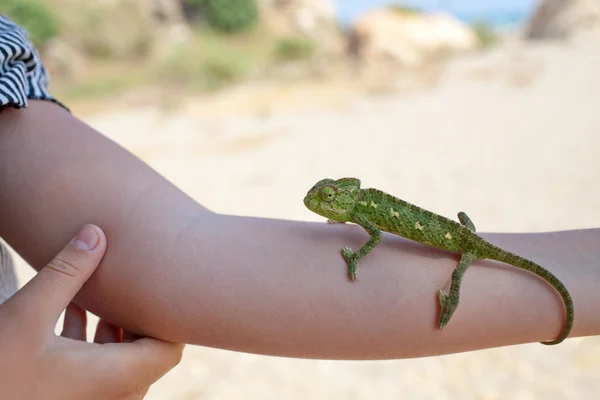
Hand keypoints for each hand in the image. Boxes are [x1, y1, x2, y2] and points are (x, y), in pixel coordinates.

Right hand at [0, 225, 183, 398]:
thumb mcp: (28, 314)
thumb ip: (66, 272)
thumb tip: (96, 231)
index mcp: (116, 377)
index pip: (170, 348)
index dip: (171, 315)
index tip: (160, 282)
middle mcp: (113, 395)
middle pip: (149, 352)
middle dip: (140, 315)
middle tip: (134, 280)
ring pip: (122, 359)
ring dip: (115, 326)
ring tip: (104, 290)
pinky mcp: (72, 398)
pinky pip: (98, 368)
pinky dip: (94, 341)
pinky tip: (73, 310)